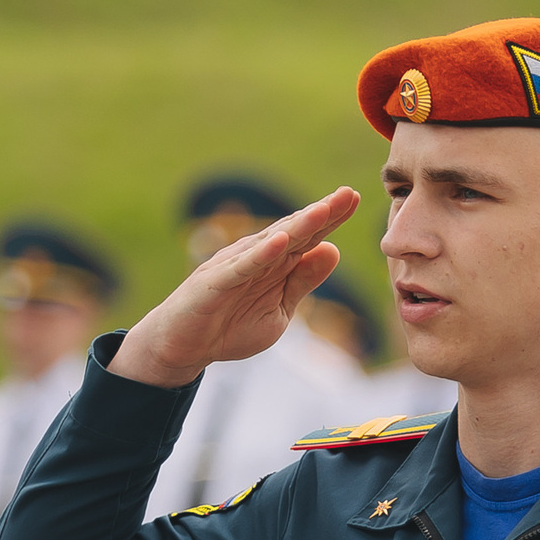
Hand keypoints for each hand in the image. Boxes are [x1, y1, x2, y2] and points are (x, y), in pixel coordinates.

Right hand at [111, 190, 360, 387]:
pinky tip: (279, 241)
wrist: (183, 346)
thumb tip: (334, 250)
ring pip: (270, 243)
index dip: (331, 218)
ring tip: (323, 210)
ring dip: (297, 227)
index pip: (307, 237)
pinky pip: (240, 267)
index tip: (356, 199)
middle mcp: (256, 257)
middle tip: (350, 193)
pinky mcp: (215, 283)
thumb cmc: (229, 325)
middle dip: (321, 213)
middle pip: (293, 232)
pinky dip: (260, 254)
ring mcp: (234, 267)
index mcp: (274, 264)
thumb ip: (303, 281)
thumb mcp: (279, 308)